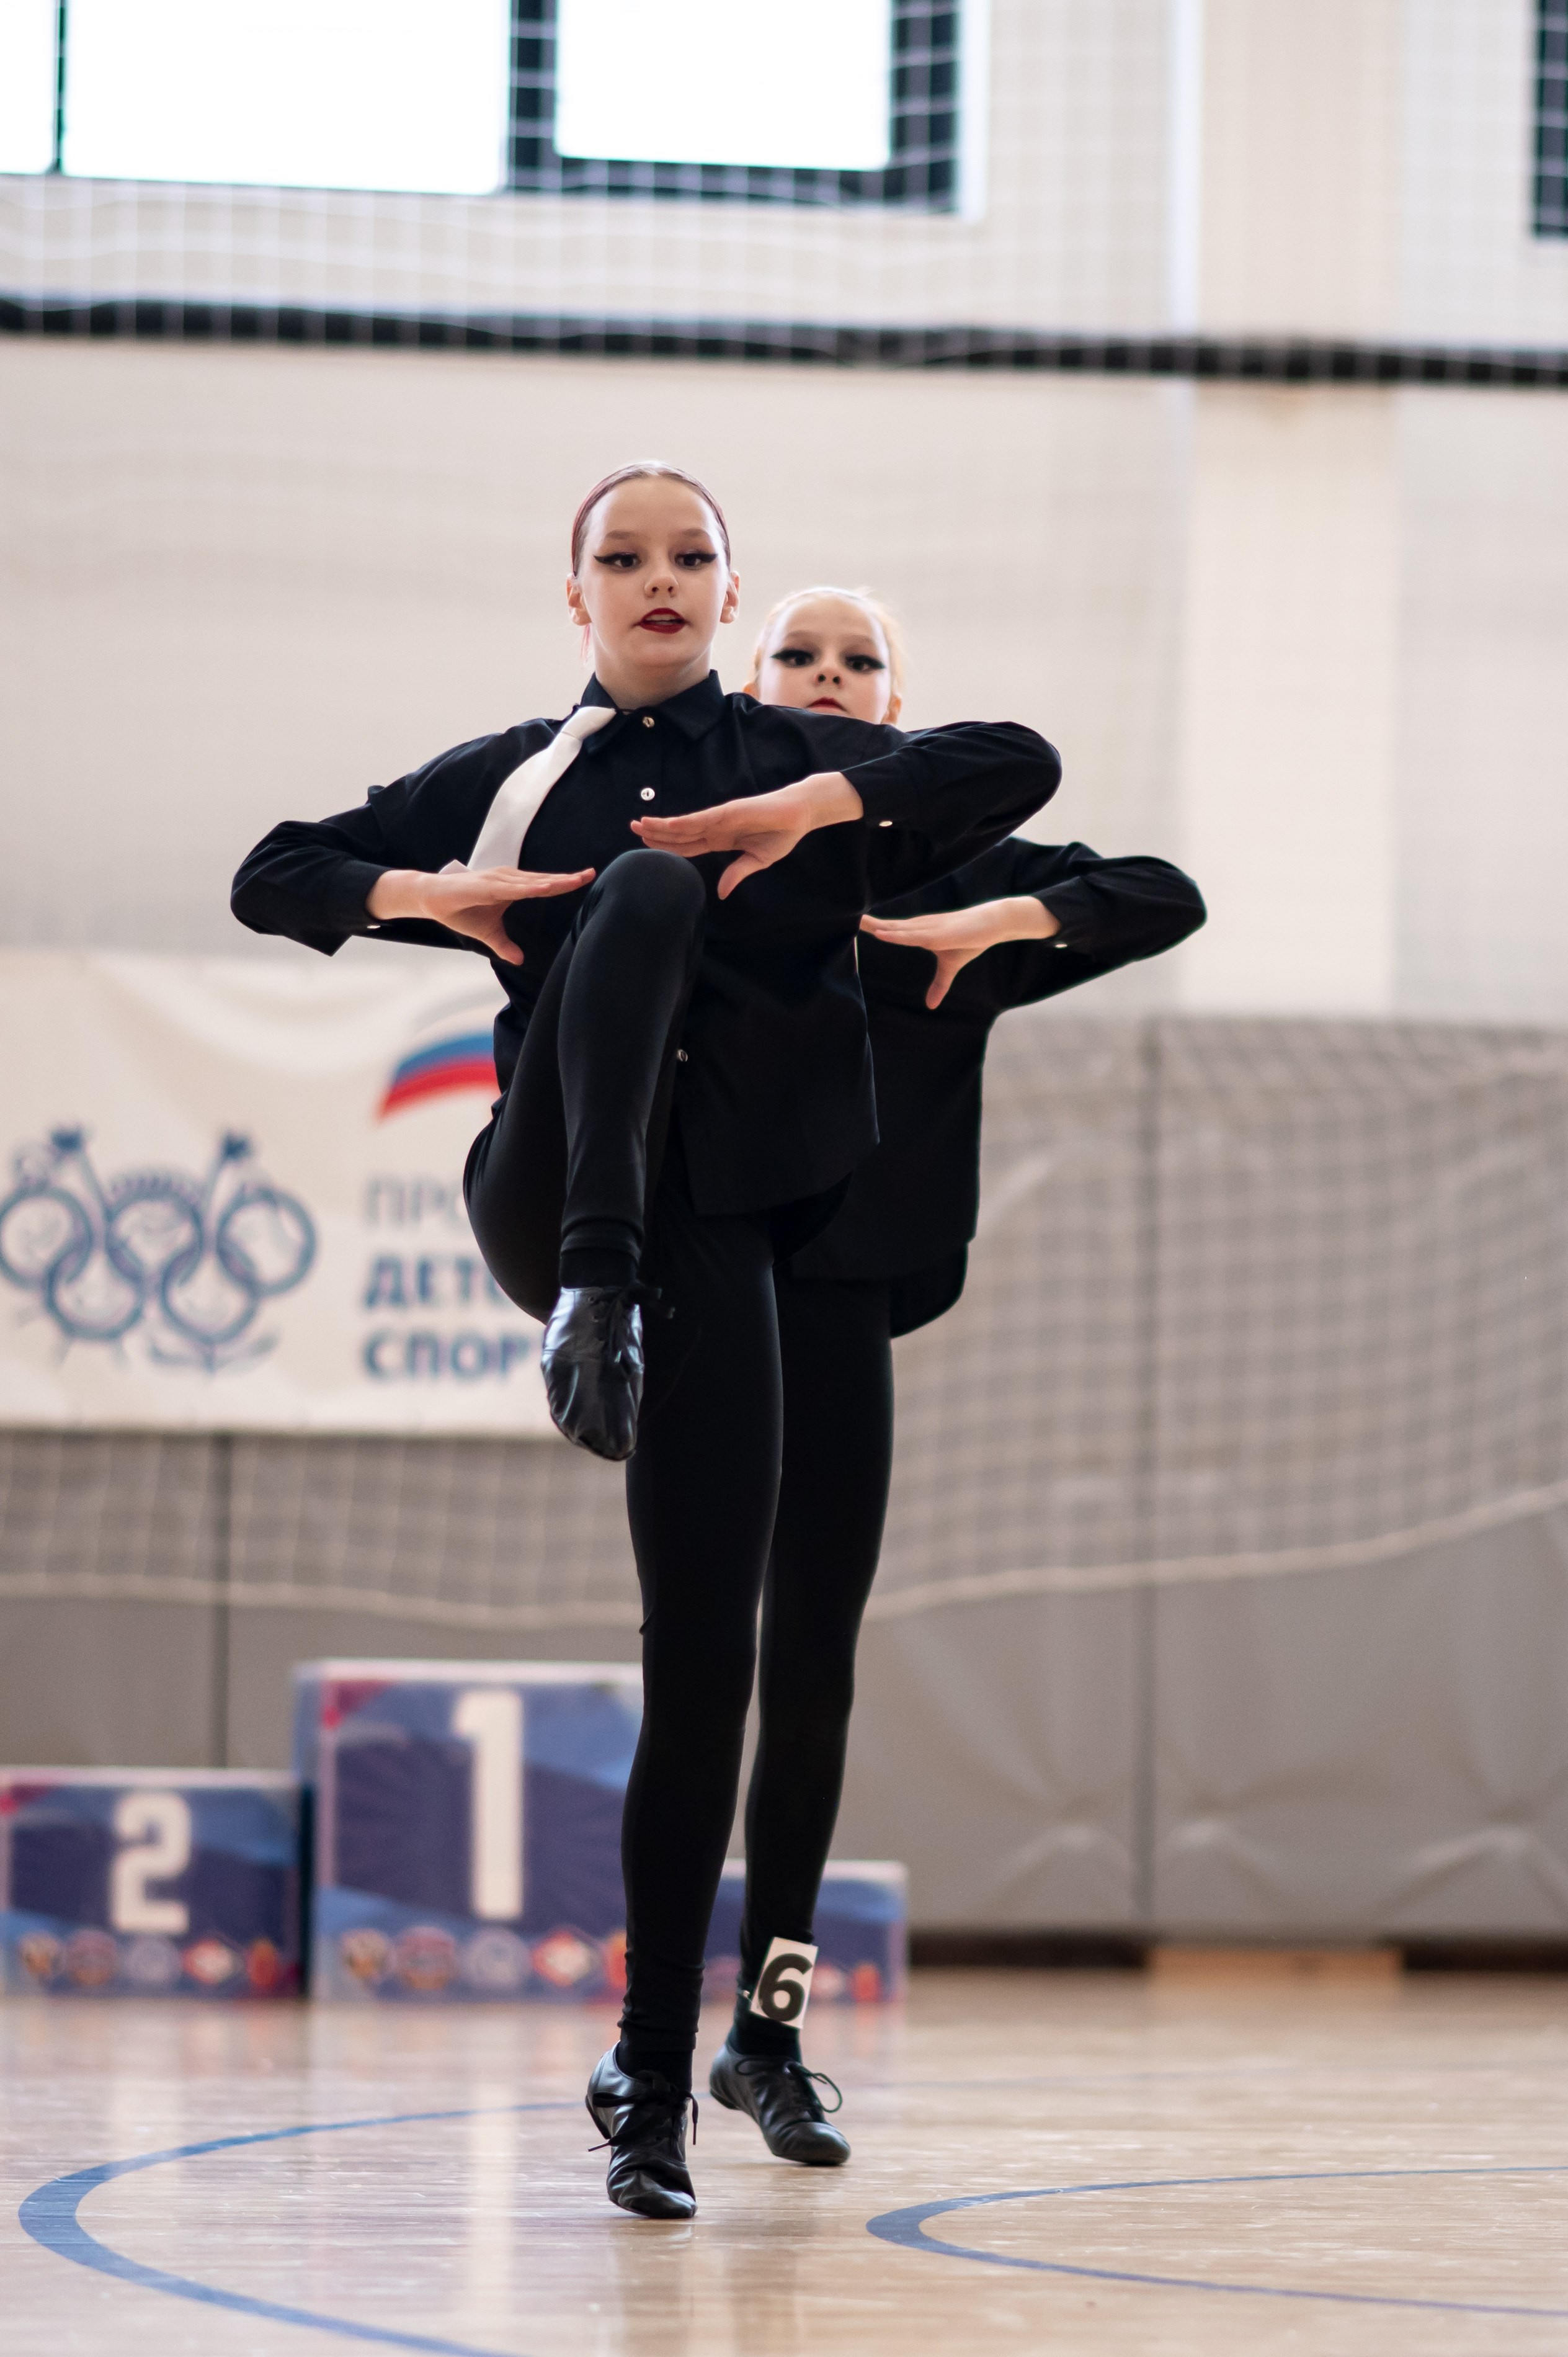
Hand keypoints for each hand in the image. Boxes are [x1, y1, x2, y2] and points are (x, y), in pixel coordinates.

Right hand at [366, 864, 594, 965]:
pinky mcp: (485, 885)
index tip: (587, 877)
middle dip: (567, 878)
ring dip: (552, 881)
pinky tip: (543, 887)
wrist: (433, 899)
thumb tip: (520, 960)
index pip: (544, 885)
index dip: (565, 882)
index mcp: (512, 887)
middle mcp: (508, 879)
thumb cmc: (461, 910)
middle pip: (543, 879)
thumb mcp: (488, 933)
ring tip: (575, 880)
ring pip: (531, 881)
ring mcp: (497, 880)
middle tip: (591, 874)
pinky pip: (511, 887)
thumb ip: (505, 945)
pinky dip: (528, 887)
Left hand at [631, 771, 863, 899]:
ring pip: (685, 825)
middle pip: (680, 834)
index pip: (688, 846)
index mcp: (722, 839)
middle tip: (632, 830)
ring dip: (662, 825)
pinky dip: (682, 823)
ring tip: (639, 824)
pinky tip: (665, 825)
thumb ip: (737, 873)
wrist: (800, 814)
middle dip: (656, 833)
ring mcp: (720, 818)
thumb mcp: (758, 861)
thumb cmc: (782, 834)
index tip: (647, 847)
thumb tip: (722, 893)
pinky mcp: (728, 812)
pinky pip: (701, 819)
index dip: (668, 847)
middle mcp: (716, 827)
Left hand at [859, 894, 1059, 1007]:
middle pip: (888, 926)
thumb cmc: (971, 939)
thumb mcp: (950, 966)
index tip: (853, 926)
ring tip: (856, 922)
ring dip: (876, 926)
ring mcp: (928, 928)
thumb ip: (939, 984)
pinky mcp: (937, 933)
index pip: (892, 930)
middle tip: (842, 917)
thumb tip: (930, 1005)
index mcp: (920, 932)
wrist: (991, 924)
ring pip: (896, 928)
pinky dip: (896, 934)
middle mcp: (920, 927)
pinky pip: (912, 934)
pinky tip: (881, 933)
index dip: (874, 928)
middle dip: (867, 924)